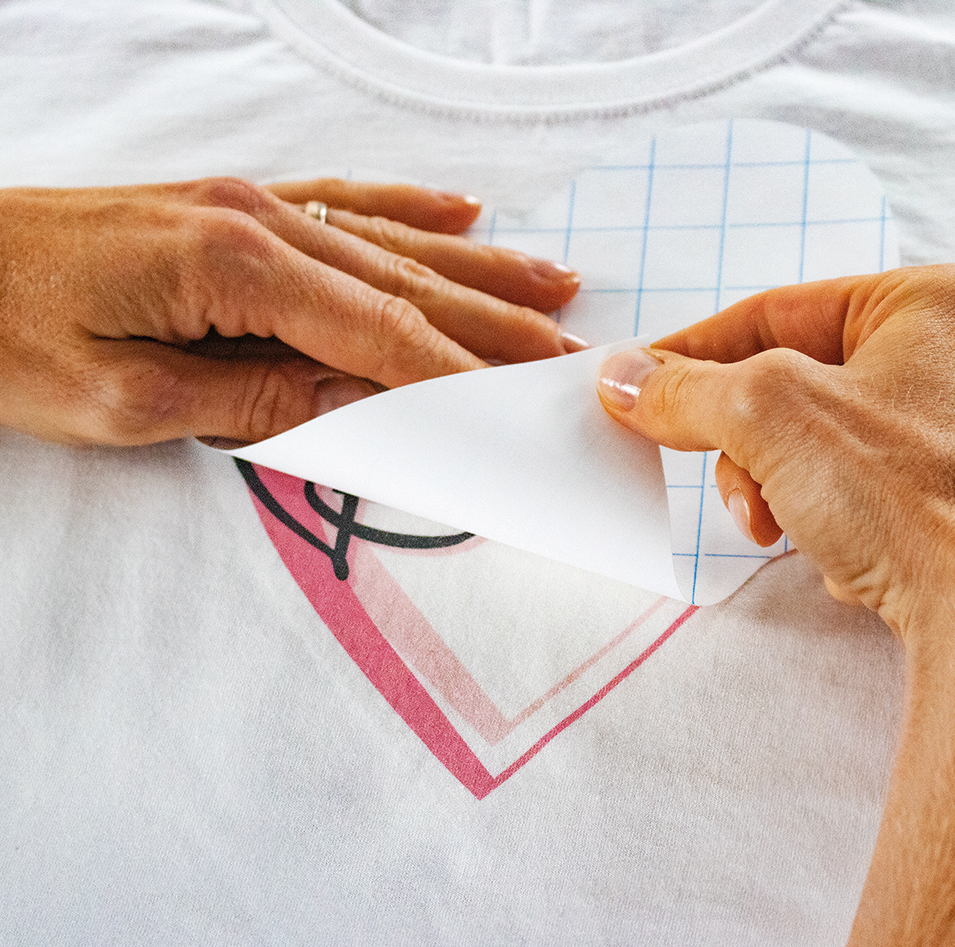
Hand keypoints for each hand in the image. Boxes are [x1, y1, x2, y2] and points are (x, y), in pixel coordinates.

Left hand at [0, 177, 581, 445]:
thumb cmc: (4, 337)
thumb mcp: (122, 399)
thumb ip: (251, 398)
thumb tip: (357, 402)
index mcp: (234, 266)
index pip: (377, 332)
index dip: (453, 376)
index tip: (518, 407)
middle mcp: (259, 219)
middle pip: (406, 284)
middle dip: (493, 326)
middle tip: (568, 353)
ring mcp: (251, 202)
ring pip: (392, 243)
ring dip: (479, 271)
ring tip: (554, 287)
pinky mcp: (236, 203)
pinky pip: (345, 200)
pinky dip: (410, 211)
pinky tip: (463, 215)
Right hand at [598, 264, 954, 946]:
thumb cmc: (911, 501)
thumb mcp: (770, 418)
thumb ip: (687, 389)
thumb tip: (623, 378)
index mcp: (928, 303)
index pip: (773, 311)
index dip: (692, 351)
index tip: (637, 384)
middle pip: (792, 383)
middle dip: (746, 447)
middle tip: (734, 488)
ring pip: (817, 442)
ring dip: (778, 490)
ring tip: (783, 531)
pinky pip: (855, 485)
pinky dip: (826, 518)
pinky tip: (844, 556)